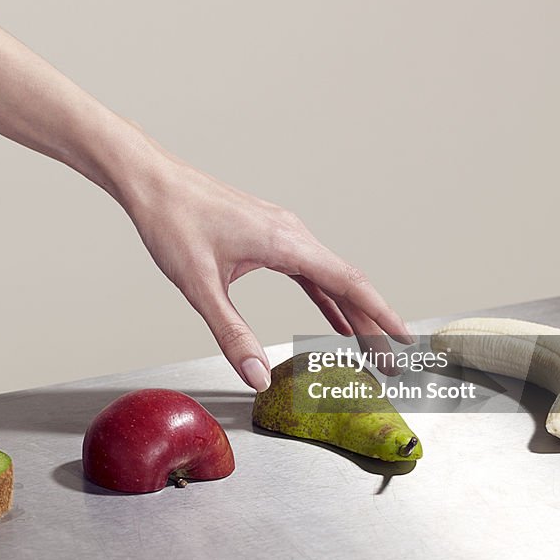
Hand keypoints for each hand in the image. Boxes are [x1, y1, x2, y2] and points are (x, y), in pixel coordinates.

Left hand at [123, 156, 414, 390]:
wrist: (153, 183)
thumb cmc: (173, 223)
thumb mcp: (200, 287)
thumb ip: (231, 334)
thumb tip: (258, 376)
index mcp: (285, 242)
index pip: (349, 282)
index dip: (381, 315)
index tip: (405, 339)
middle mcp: (292, 233)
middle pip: (347, 283)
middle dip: (372, 324)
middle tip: (390, 363)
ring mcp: (281, 232)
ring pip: (329, 276)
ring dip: (351, 312)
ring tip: (369, 346)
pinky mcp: (267, 235)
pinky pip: (308, 270)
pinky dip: (325, 296)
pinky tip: (332, 318)